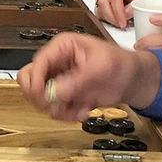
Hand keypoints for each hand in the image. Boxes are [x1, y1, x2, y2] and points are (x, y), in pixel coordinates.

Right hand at [17, 33, 159, 120]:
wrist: (133, 80)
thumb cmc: (120, 64)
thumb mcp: (101, 67)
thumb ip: (78, 79)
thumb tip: (56, 91)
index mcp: (62, 47)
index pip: (38, 63)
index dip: (36, 81)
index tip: (42, 96)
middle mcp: (55, 63)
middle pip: (29, 80)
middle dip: (40, 97)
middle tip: (56, 106)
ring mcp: (58, 80)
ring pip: (39, 98)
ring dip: (57, 109)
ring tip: (78, 111)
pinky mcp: (63, 95)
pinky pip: (53, 108)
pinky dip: (65, 114)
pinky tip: (82, 112)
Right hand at [95, 0, 145, 28]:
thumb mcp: (145, 0)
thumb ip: (136, 6)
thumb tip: (125, 14)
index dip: (118, 12)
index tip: (123, 23)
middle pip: (104, 2)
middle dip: (111, 17)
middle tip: (121, 25)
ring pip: (99, 7)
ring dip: (108, 19)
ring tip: (119, 23)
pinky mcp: (100, 0)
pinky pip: (98, 11)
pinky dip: (105, 18)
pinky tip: (114, 20)